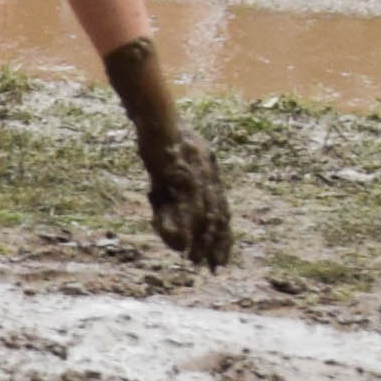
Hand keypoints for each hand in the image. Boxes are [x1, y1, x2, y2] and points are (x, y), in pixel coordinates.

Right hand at [99, 35, 235, 266]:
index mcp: (210, 171)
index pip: (221, 209)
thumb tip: (175, 194)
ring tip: (197, 262)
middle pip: (217, 216)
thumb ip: (175, 183)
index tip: (223, 255)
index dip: (223, 234)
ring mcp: (194, 176)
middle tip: (216, 267)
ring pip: (203, 216)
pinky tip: (180, 245)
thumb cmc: (163, 131)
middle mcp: (207, 176)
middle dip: (217, 244)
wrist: (157, 113)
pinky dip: (182, 228)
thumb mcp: (173, 159)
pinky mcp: (178, 176)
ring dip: (201, 241)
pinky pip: (183, 207)